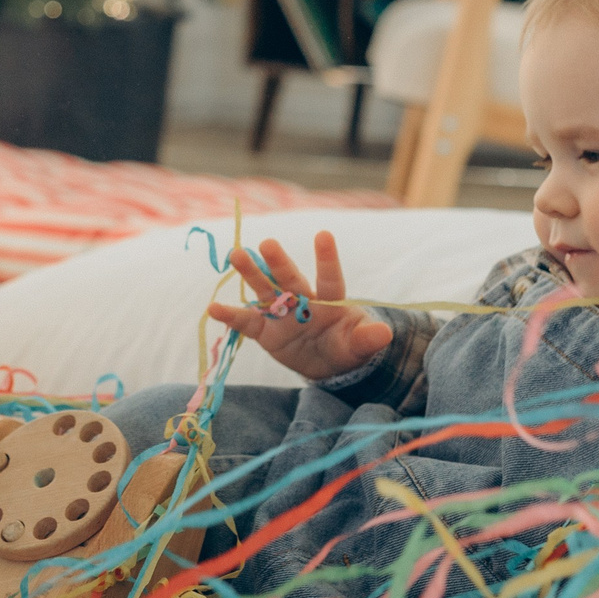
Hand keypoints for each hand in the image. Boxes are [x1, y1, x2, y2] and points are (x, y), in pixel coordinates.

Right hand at [205, 233, 393, 382]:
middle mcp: (303, 300)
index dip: (327, 259)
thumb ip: (368, 338)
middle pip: (290, 278)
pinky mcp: (266, 330)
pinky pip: (247, 322)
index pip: (330, 279)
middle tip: (269, 243)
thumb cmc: (347, 346)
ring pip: (265, 290)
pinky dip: (231, 316)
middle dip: (280, 262)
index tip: (324, 235)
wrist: (327, 362)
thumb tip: (386, 332)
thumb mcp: (360, 345)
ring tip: (236, 254)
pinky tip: (212, 308)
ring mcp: (282, 313)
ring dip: (252, 273)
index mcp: (330, 301)